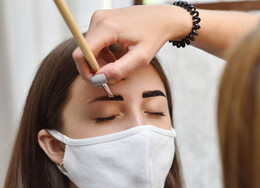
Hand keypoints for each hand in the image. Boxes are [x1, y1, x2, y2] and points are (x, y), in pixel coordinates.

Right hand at [73, 4, 191, 81]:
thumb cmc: (154, 35)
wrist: (162, 19)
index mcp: (107, 27)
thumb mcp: (141, 58)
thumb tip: (99, 78)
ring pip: (88, 48)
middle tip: (111, 78)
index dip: (86, 72)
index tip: (99, 82)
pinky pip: (94, 42)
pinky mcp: (101, 19)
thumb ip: (119, 69)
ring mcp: (99, 18)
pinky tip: (115, 57)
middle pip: (83, 52)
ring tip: (117, 66)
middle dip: (94, 68)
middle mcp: (99, 19)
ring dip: (99, 62)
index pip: (81, 54)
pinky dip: (102, 54)